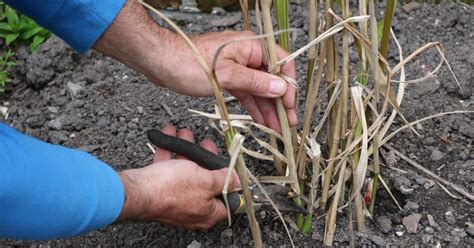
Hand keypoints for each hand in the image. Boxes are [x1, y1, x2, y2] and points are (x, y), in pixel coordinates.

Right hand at [116, 125, 240, 228]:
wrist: (137, 189)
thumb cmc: (170, 189)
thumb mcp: (207, 181)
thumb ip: (225, 179)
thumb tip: (238, 181)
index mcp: (208, 212)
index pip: (228, 200)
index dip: (231, 182)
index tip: (231, 167)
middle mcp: (192, 209)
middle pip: (206, 182)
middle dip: (205, 158)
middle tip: (207, 144)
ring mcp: (175, 199)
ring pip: (186, 172)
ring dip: (186, 151)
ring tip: (186, 134)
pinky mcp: (160, 189)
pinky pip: (168, 169)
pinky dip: (170, 152)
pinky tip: (170, 136)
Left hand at [158, 31, 297, 131]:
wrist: (161, 62)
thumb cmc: (189, 63)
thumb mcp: (226, 75)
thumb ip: (255, 82)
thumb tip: (280, 88)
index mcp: (251, 45)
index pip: (282, 65)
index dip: (289, 88)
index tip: (289, 107)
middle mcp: (247, 54)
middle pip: (272, 79)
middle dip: (280, 103)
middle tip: (286, 124)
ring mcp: (237, 65)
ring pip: (259, 88)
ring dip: (267, 108)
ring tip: (276, 128)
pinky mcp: (227, 76)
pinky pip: (246, 92)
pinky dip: (253, 106)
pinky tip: (260, 120)